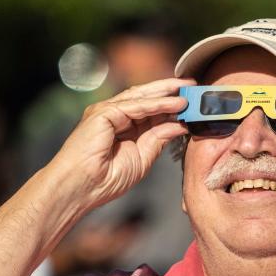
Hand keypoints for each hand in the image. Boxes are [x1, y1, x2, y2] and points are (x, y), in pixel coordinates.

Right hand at [48, 79, 187, 210]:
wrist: (81, 188)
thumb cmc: (105, 179)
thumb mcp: (142, 157)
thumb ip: (158, 138)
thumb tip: (180, 125)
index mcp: (121, 127)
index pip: (149, 110)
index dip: (170, 106)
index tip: (192, 103)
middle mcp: (113, 115)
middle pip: (146, 98)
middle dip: (170, 92)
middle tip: (193, 87)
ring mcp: (106, 112)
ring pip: (141, 98)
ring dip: (167, 94)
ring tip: (189, 92)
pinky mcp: (103, 112)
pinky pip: (135, 106)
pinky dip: (157, 104)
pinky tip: (176, 104)